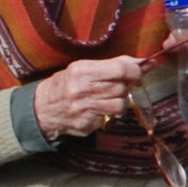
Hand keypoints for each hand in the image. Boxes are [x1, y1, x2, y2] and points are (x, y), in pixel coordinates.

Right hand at [30, 57, 151, 139]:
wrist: (43, 108)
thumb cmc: (68, 83)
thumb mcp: (86, 68)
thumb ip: (114, 64)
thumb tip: (144, 62)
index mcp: (82, 70)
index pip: (120, 69)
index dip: (136, 72)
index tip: (139, 74)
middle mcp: (82, 89)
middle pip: (121, 87)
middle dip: (126, 87)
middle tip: (122, 86)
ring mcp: (83, 108)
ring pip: (120, 105)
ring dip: (121, 101)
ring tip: (111, 97)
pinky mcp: (86, 124)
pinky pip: (110, 118)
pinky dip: (110, 113)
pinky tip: (100, 108)